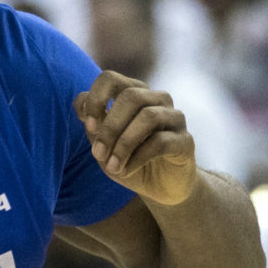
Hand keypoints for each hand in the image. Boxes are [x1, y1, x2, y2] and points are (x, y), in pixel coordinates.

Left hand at [73, 71, 198, 205]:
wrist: (159, 189)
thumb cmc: (128, 160)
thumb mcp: (103, 144)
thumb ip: (92, 124)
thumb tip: (82, 104)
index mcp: (134, 94)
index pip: (110, 78)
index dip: (95, 99)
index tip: (88, 126)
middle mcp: (157, 100)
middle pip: (131, 97)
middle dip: (109, 127)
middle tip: (97, 154)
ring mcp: (174, 118)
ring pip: (148, 116)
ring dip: (123, 144)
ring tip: (112, 167)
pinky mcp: (185, 140)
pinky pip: (160, 141)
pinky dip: (137, 158)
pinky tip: (126, 171)